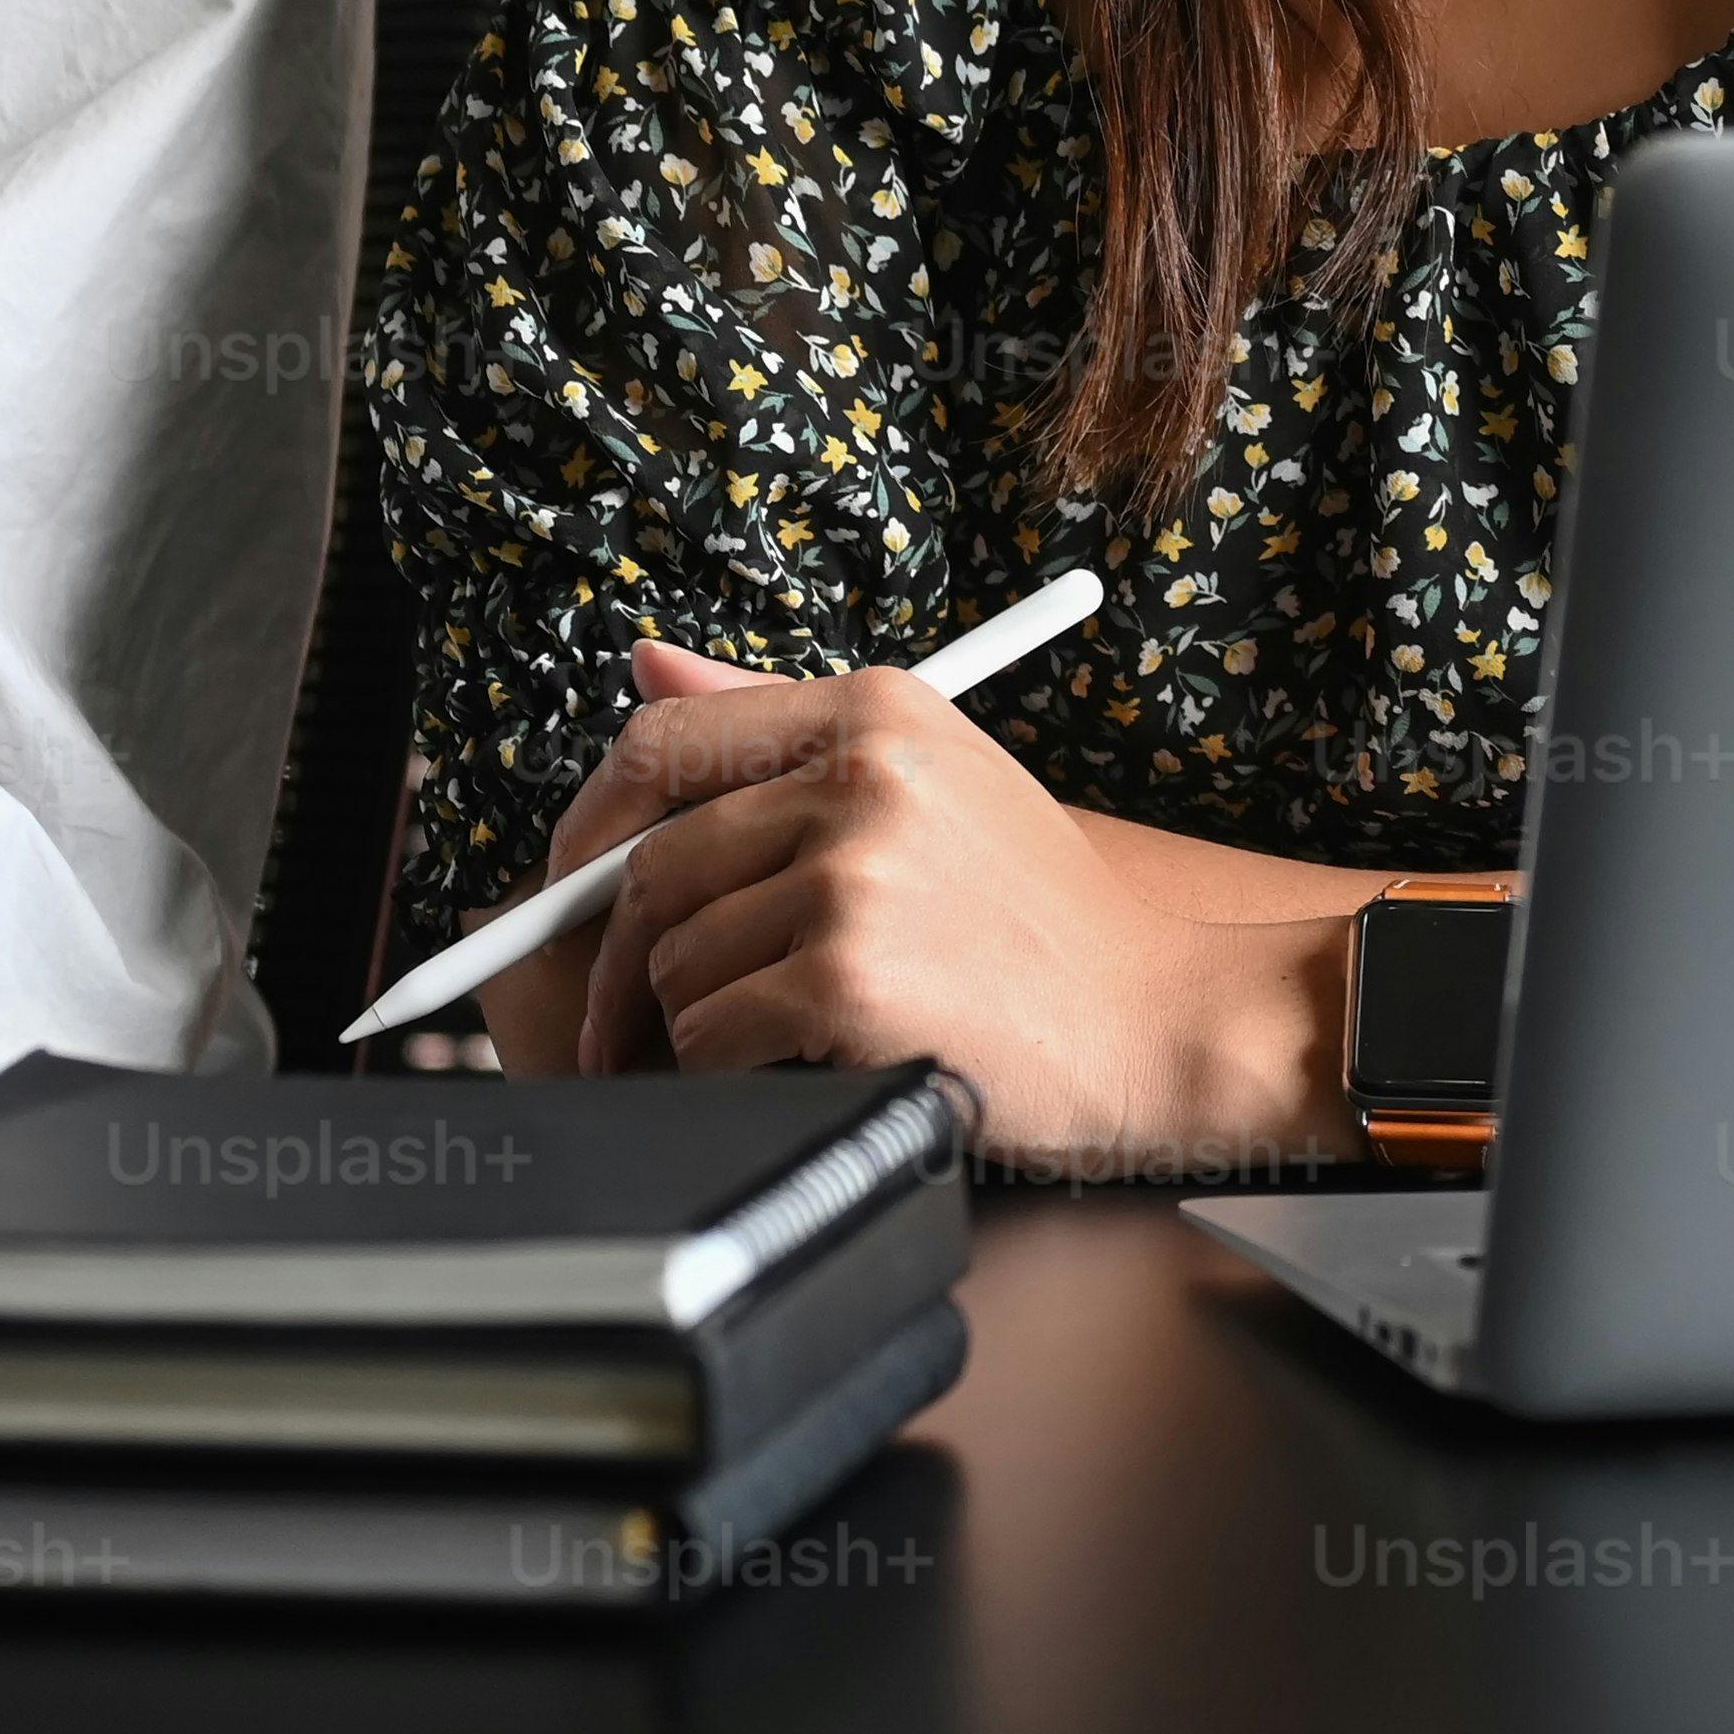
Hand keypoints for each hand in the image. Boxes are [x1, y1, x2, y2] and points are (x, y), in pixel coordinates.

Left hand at [495, 639, 1344, 1178]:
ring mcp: (855, 874)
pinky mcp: (851, 975)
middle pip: (650, 868)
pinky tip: (790, 1069)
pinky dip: (724, 1069)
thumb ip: (783, 722)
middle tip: (615, 1025)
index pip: (662, 742)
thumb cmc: (1047, 919)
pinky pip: (712, 1032)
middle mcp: (860, 775)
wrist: (1162, 1019)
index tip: (571, 890)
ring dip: (686, 1027)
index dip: (588, 829)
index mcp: (872, 710)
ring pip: (677, 962)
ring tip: (750, 1047)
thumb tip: (647, 664)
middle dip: (611, 962)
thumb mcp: (935, 777)